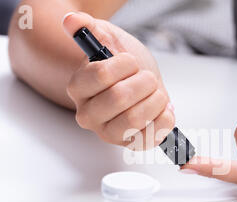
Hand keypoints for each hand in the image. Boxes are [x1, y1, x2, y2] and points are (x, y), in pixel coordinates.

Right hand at [62, 12, 174, 148]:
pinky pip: (151, 137)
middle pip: (118, 98)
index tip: (131, 61)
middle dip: (142, 82)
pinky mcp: (131, 145)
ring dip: (155, 100)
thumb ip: (90, 29)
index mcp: (78, 88)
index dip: (123, 65)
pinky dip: (164, 118)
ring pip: (135, 119)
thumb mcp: (109, 40)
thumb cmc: (123, 66)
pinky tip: (161, 108)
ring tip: (155, 93)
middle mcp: (89, 115)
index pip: (100, 76)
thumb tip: (72, 21)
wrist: (139, 83)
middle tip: (147, 78)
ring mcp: (109, 133)